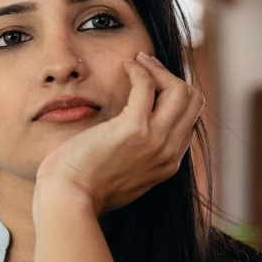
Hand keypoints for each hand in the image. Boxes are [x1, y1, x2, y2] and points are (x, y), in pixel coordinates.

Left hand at [34, 51, 204, 216]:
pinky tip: (125, 65)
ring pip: (180, 90)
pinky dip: (139, 69)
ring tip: (137, 62)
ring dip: (159, 70)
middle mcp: (168, 152)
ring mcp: (155, 140)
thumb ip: (136, 160)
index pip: (188, 121)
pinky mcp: (134, 128)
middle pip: (193, 102)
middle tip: (148, 66)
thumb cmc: (83, 188)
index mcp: (167, 164)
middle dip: (173, 78)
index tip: (154, 84)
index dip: (174, 98)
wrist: (69, 199)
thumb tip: (130, 141)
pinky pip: (147, 85)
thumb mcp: (122, 177)